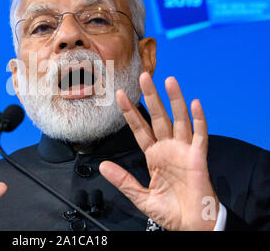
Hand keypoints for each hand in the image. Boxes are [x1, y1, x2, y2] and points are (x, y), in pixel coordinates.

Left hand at [99, 72, 218, 230]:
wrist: (190, 225)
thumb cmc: (169, 211)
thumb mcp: (140, 196)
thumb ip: (123, 180)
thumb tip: (102, 166)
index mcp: (153, 156)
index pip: (139, 128)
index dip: (130, 112)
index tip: (120, 95)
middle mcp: (168, 148)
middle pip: (158, 117)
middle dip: (151, 97)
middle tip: (143, 77)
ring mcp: (184, 151)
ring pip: (179, 120)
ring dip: (175, 100)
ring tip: (168, 81)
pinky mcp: (198, 158)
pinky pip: (200, 136)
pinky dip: (198, 120)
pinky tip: (194, 103)